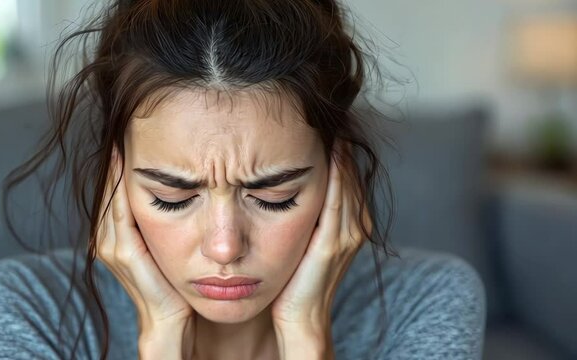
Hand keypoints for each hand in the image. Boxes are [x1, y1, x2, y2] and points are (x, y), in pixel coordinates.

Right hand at [95, 147, 194, 358]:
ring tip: (124, 137)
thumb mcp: (166, 244)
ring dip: (117, 168)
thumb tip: (180, 186)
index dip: (121, 162)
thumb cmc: (171, 282)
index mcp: (115, 233)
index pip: (115, 190)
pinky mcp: (123, 253)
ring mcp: (112, 244)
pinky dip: (121, 188)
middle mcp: (107, 236)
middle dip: (118, 159)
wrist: (170, 320)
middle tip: (126, 125)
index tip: (131, 132)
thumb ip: (162, 220)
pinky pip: (120, 211)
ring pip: (112, 196)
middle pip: (110, 188)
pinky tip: (128, 165)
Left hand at [271, 142, 371, 357]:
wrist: (300, 315)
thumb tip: (291, 179)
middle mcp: (355, 224)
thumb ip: (309, 211)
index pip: (347, 176)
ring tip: (332, 123)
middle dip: (341, 144)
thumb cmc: (297, 277)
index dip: (339, 149)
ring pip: (347, 183)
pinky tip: (331, 153)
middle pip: (350, 174)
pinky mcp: (332, 243)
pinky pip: (337, 201)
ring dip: (341, 153)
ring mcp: (347, 234)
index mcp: (351, 222)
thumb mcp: (306, 236)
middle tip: (332, 112)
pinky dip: (337, 175)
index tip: (324, 122)